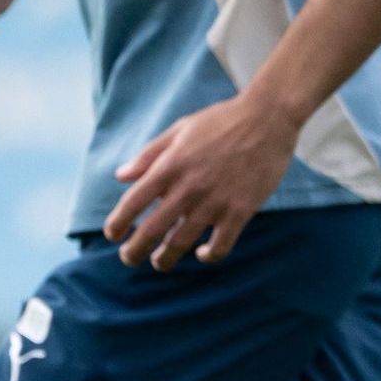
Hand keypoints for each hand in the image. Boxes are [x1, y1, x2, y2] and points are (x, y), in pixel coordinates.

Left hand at [104, 96, 300, 269]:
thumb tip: (120, 176)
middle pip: (151, 231)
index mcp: (170, 165)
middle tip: (129, 258)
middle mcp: (188, 187)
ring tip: (160, 262)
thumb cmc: (221, 121)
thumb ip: (149, 154)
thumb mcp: (180, 129)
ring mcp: (215, 201)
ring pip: (181, 244)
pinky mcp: (240, 211)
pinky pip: (219, 246)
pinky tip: (201, 254)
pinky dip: (207, 256)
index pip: (133, 202)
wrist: (268, 118)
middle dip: (134, 251)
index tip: (112, 235)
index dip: (117, 223)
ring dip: (166, 259)